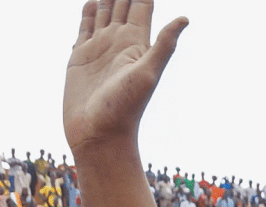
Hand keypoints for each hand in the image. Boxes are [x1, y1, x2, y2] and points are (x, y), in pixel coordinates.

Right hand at [63, 0, 188, 152]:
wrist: (99, 134)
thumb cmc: (126, 109)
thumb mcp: (148, 73)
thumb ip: (164, 45)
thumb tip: (186, 18)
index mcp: (137, 42)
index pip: (141, 5)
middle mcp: (119, 42)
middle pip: (123, 4)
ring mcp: (99, 48)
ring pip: (104, 12)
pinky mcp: (80, 57)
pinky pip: (84, 28)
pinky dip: (88, 13)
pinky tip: (92, 3)